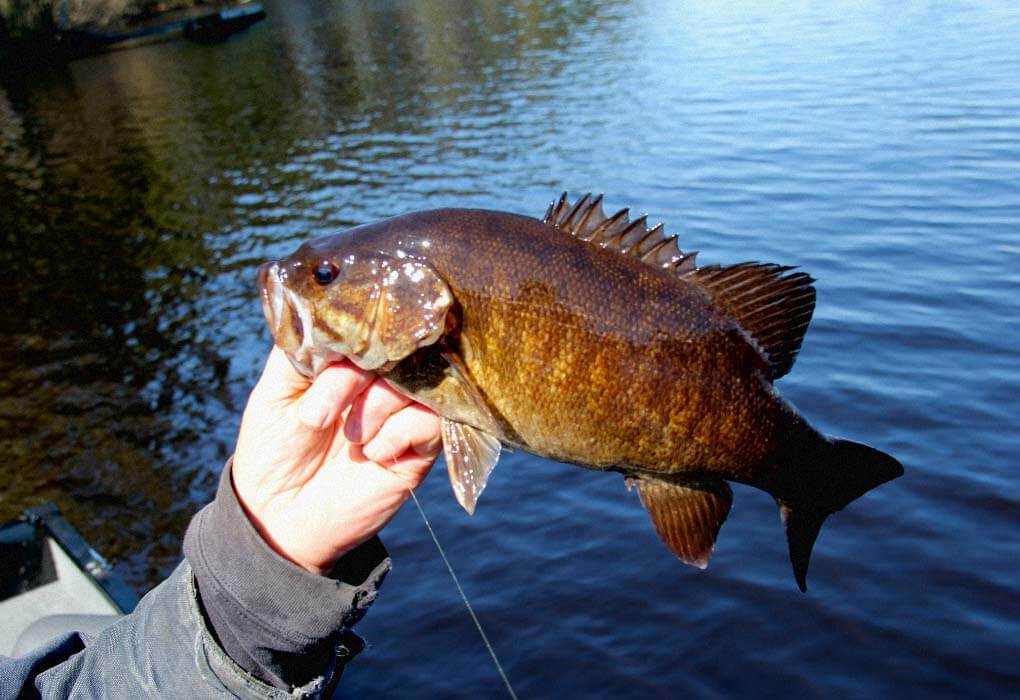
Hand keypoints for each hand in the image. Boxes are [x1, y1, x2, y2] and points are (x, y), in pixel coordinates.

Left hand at [232, 346, 440, 573]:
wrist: (281, 518)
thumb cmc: (273, 450)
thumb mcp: (274, 390)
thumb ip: (302, 351)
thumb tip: (338, 326)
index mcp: (347, 357)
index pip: (370, 322)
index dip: (353, 336)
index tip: (329, 363)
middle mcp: (380, 377)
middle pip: (397, 346)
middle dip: (357, 376)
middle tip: (321, 414)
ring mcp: (403, 409)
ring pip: (418, 380)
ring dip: (377, 407)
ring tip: (350, 438)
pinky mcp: (421, 445)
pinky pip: (431, 419)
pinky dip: (398, 433)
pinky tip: (373, 454)